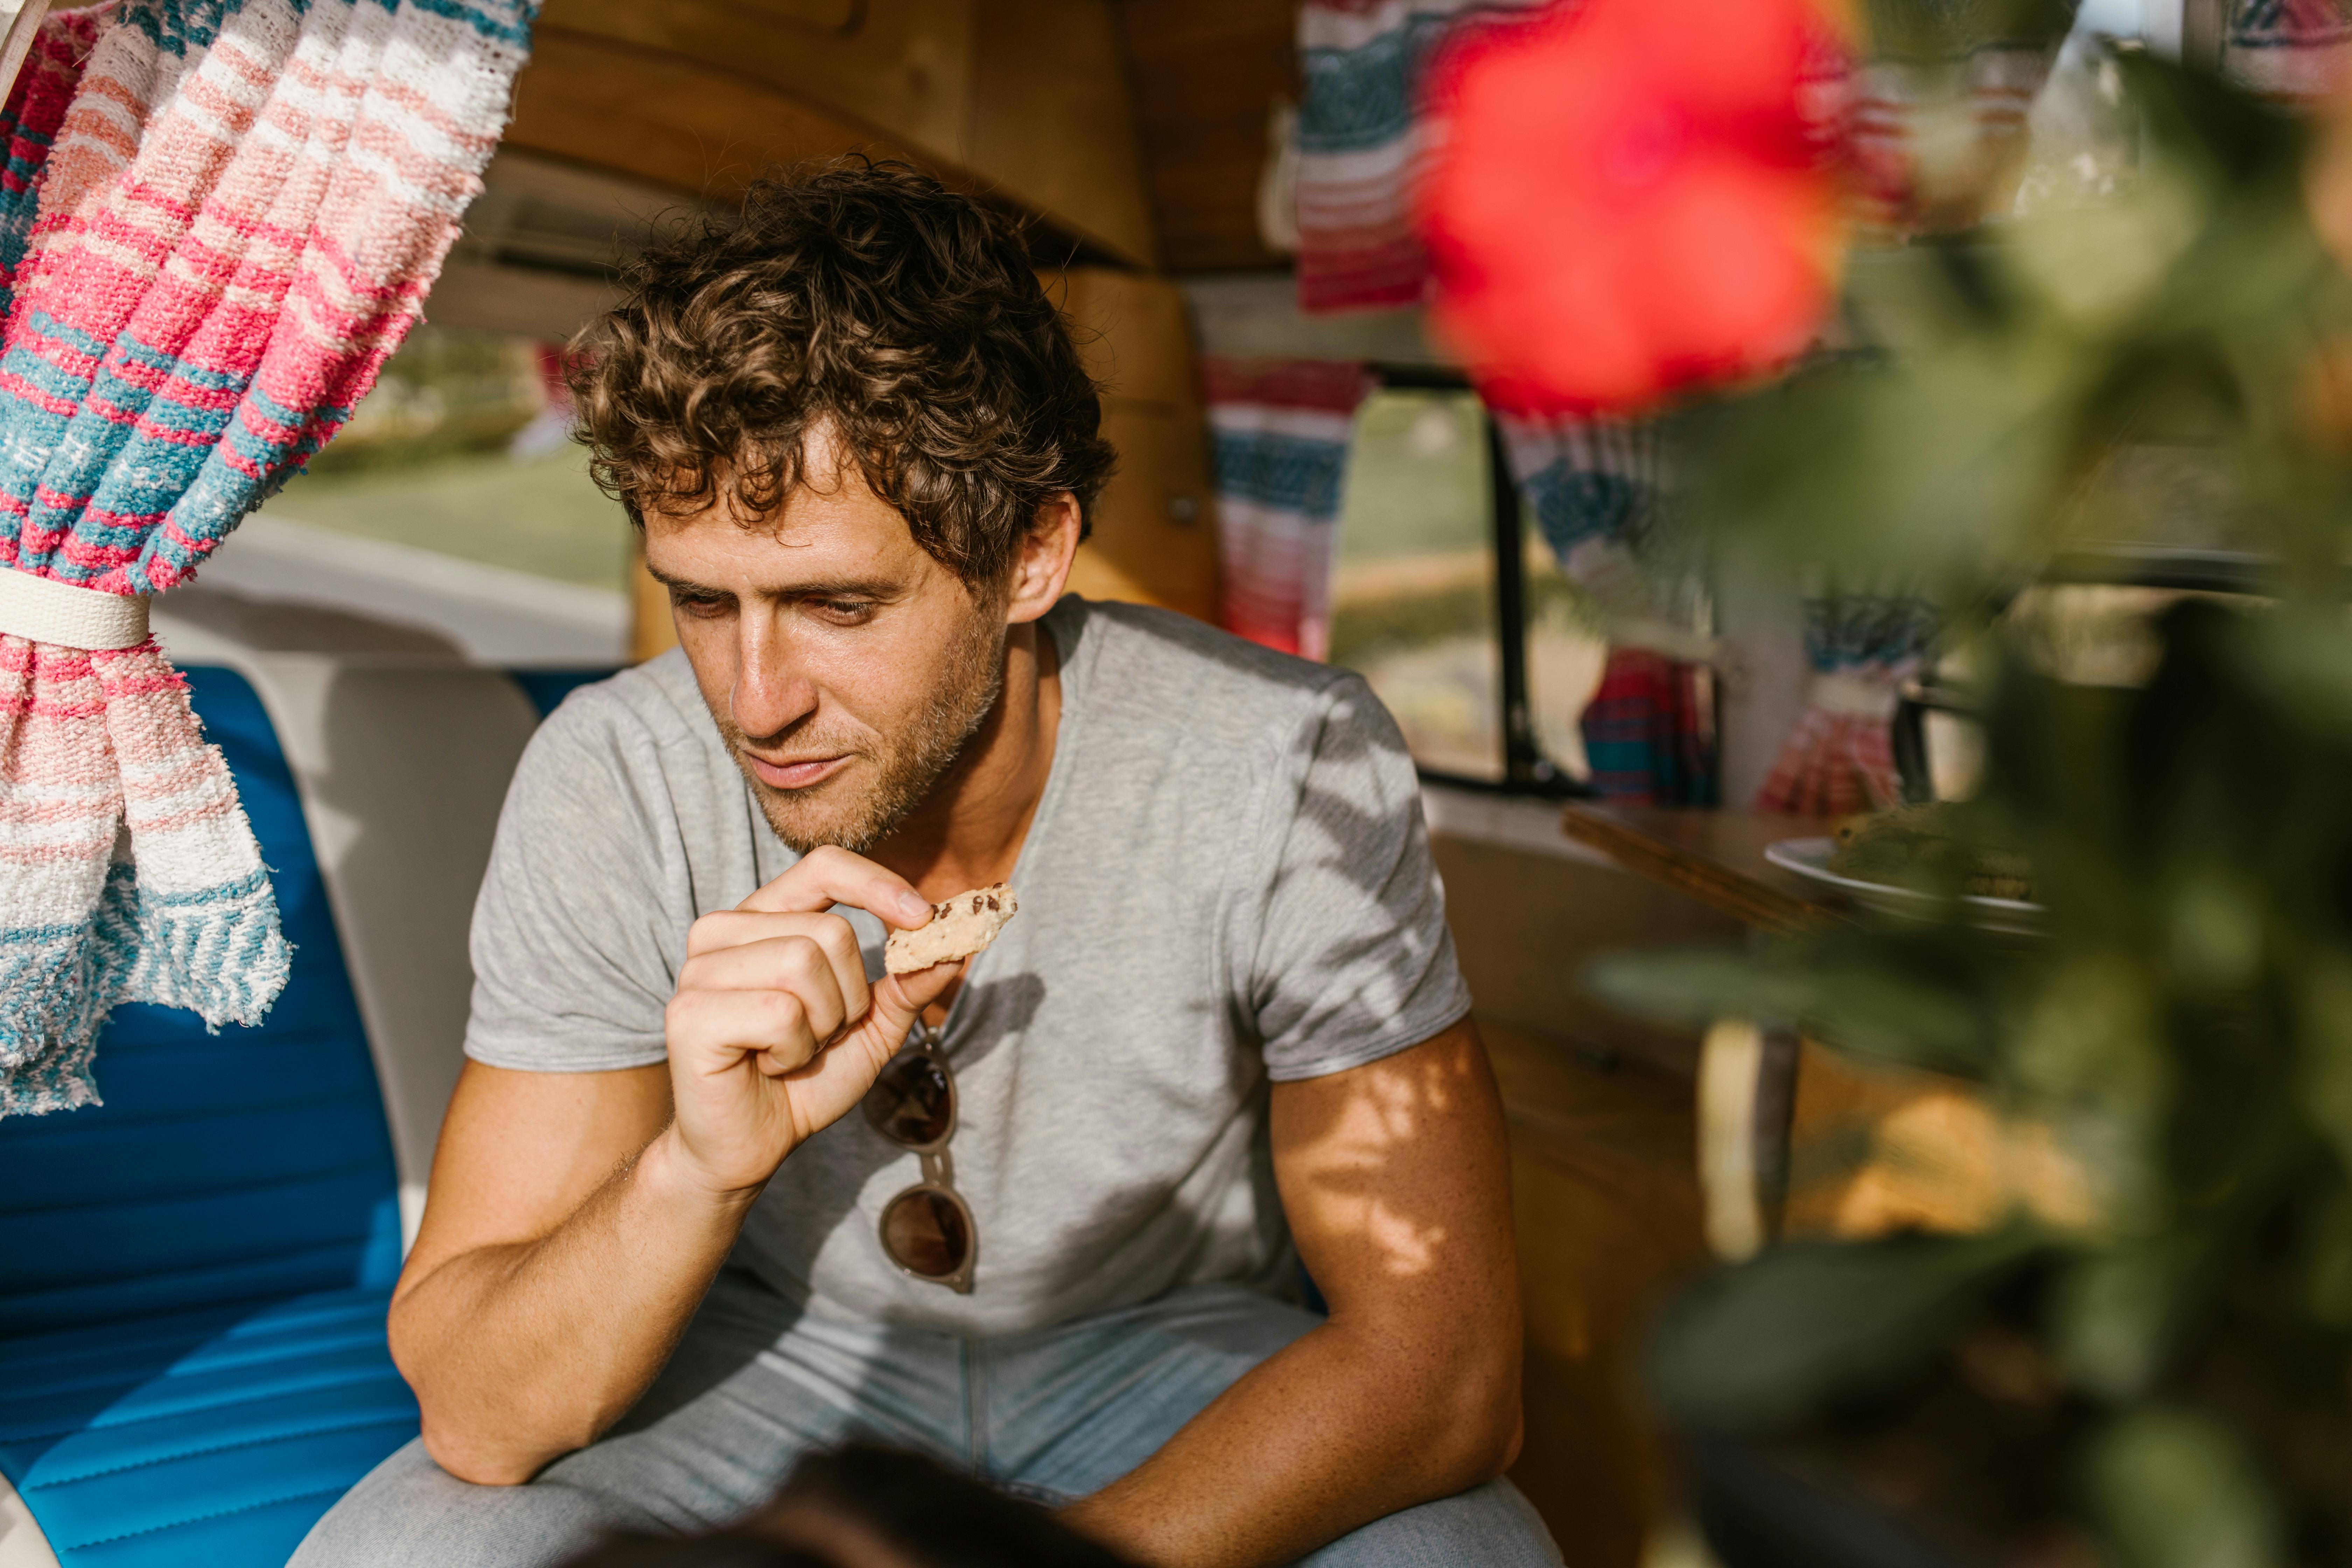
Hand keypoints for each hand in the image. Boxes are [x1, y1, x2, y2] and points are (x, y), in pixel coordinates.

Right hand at [660, 846, 960, 1196]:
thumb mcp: (871, 1026)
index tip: (922, 917)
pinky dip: (792, 1051)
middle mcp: (722, 931)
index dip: (878, 885)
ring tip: (791, 1050)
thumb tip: (959, 945)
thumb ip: (909, 983)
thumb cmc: (804, 1080)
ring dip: (820, 1025)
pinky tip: (768, 1065)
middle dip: (848, 998)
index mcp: (764, 919)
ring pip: (803, 965)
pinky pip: (778, 1013)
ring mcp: (699, 969)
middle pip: (830, 931)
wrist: (752, 1145)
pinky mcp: (689, 1012)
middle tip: (818, 1035)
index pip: (825, 866)